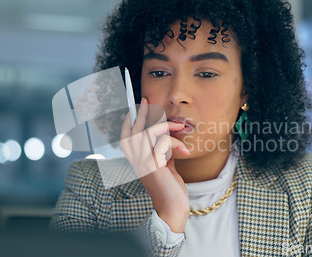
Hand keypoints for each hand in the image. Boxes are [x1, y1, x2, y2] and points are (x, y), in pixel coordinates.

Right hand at [120, 98, 190, 232]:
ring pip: (149, 133)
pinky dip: (176, 143)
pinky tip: (185, 152)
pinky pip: (162, 143)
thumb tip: (167, 140)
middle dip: (140, 113)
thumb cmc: (170, 190)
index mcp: (138, 161)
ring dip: (167, 126)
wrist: (172, 209)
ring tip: (181, 128)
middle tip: (147, 101)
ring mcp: (143, 163)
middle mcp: (137, 161)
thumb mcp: (166, 167)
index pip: (126, 136)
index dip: (130, 121)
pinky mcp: (154, 165)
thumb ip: (163, 153)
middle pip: (133, 130)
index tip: (138, 107)